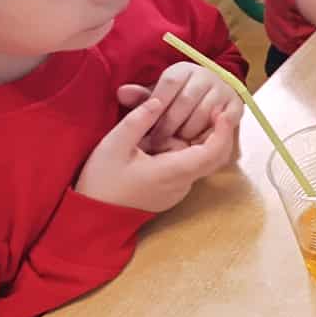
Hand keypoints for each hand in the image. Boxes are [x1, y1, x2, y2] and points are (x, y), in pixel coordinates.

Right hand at [76, 97, 238, 212]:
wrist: (92, 215)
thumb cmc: (101, 181)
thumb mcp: (113, 144)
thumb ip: (138, 120)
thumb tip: (158, 100)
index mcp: (172, 172)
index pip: (212, 152)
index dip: (223, 130)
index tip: (221, 110)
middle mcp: (182, 184)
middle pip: (214, 157)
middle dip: (218, 133)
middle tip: (209, 109)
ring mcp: (178, 190)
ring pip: (201, 161)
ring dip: (195, 141)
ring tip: (170, 125)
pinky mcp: (172, 191)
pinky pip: (188, 168)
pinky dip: (185, 151)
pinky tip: (162, 140)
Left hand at [118, 61, 245, 153]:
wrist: (209, 99)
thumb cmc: (175, 101)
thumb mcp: (156, 98)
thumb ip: (140, 98)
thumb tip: (122, 93)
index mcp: (184, 69)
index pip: (170, 84)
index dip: (158, 106)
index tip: (147, 126)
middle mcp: (207, 75)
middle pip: (186, 100)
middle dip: (169, 125)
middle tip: (156, 143)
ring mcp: (224, 90)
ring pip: (203, 114)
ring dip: (187, 133)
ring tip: (172, 146)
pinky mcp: (236, 105)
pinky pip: (221, 124)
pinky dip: (207, 136)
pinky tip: (193, 145)